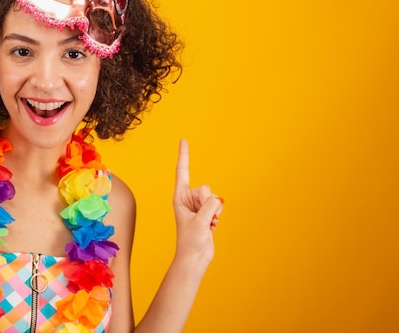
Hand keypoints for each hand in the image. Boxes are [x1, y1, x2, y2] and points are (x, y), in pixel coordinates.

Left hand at [172, 139, 223, 264]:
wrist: (195, 258)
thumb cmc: (191, 242)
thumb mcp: (200, 221)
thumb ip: (210, 206)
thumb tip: (218, 199)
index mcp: (179, 197)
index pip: (182, 171)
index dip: (184, 155)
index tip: (183, 139)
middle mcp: (188, 199)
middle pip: (205, 188)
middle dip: (208, 203)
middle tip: (202, 219)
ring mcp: (198, 206)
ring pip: (213, 197)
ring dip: (214, 212)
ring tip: (206, 225)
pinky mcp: (206, 213)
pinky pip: (218, 206)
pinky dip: (217, 217)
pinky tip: (211, 228)